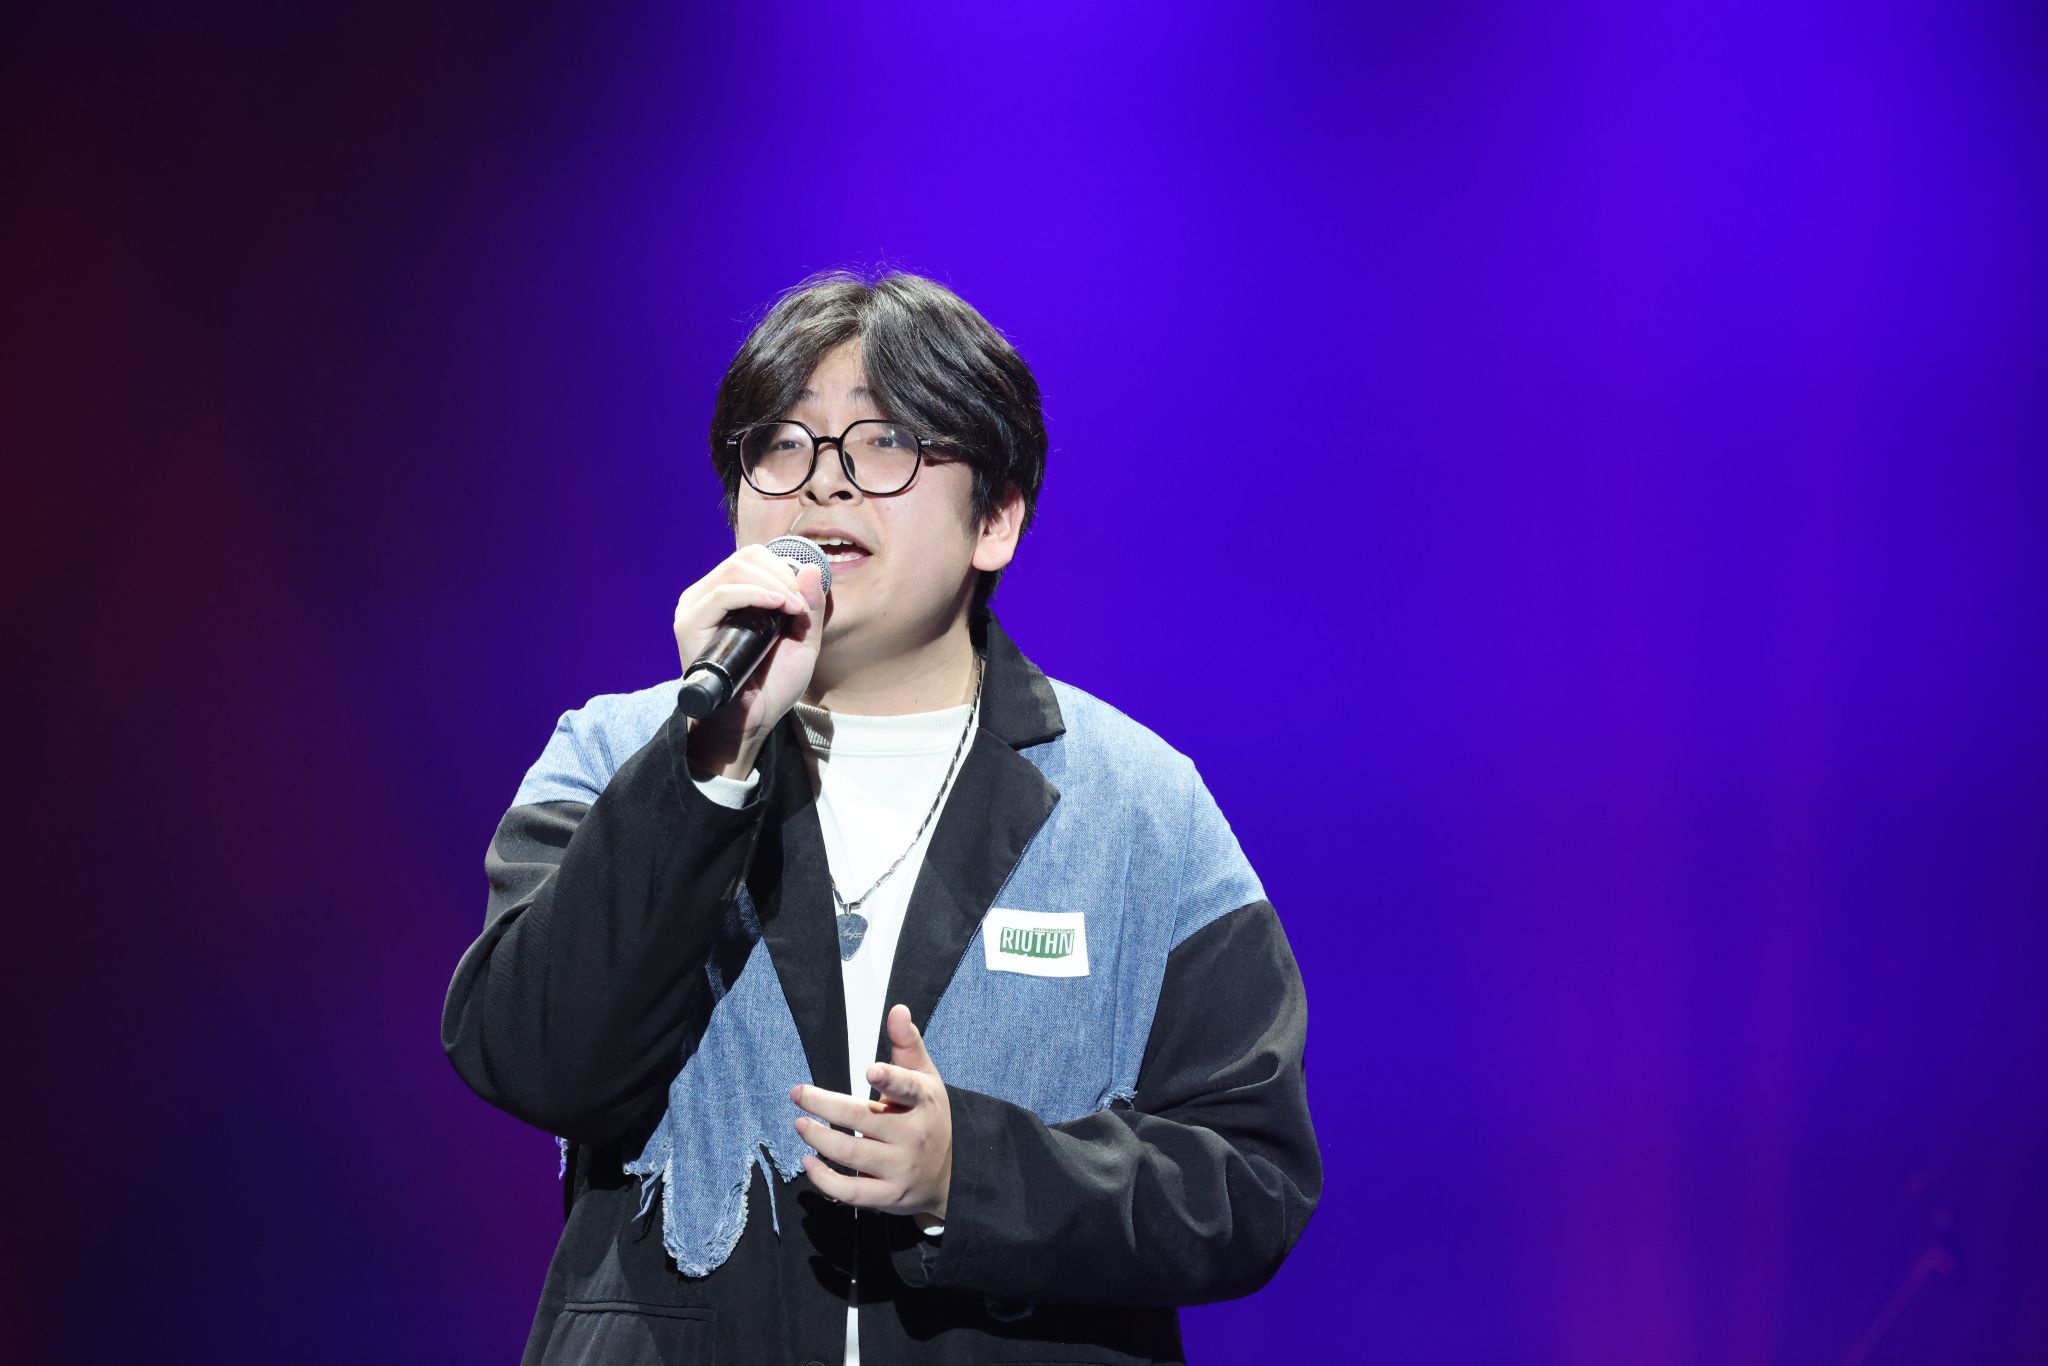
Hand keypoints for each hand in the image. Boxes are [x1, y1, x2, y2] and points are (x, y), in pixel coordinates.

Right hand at [674, 543, 827, 777]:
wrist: (752, 720)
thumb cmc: (773, 684)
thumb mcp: (803, 640)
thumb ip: (811, 606)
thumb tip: (811, 567)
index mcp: (732, 595)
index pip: (756, 558)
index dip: (785, 568)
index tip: (805, 596)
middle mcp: (710, 596)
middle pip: (746, 557)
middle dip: (782, 573)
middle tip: (800, 603)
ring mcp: (696, 608)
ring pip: (735, 569)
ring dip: (773, 582)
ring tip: (793, 607)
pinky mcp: (690, 624)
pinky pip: (722, 593)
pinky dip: (755, 593)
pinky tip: (778, 605)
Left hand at [792, 1004, 953, 1221]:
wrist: (950, 1175)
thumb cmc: (928, 1117)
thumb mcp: (926, 1079)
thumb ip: (907, 1044)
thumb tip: (897, 1009)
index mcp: (924, 1102)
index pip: (908, 1088)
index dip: (890, 1079)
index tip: (870, 1070)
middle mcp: (913, 1136)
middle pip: (863, 1120)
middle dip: (824, 1106)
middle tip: (798, 1094)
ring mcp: (901, 1169)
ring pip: (851, 1155)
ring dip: (819, 1139)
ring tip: (800, 1125)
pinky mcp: (888, 1196)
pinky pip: (850, 1192)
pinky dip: (824, 1179)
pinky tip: (807, 1162)